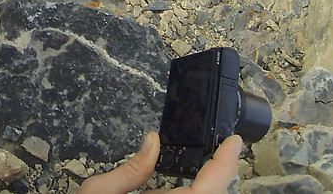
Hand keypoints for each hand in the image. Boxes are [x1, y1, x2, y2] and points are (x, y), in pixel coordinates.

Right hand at [77, 133, 243, 193]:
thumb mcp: (99, 193)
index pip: (207, 191)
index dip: (224, 165)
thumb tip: (152, 143)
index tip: (233, 144)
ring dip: (208, 188)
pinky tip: (191, 186)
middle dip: (220, 176)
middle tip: (224, 150)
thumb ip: (130, 171)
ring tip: (212, 166)